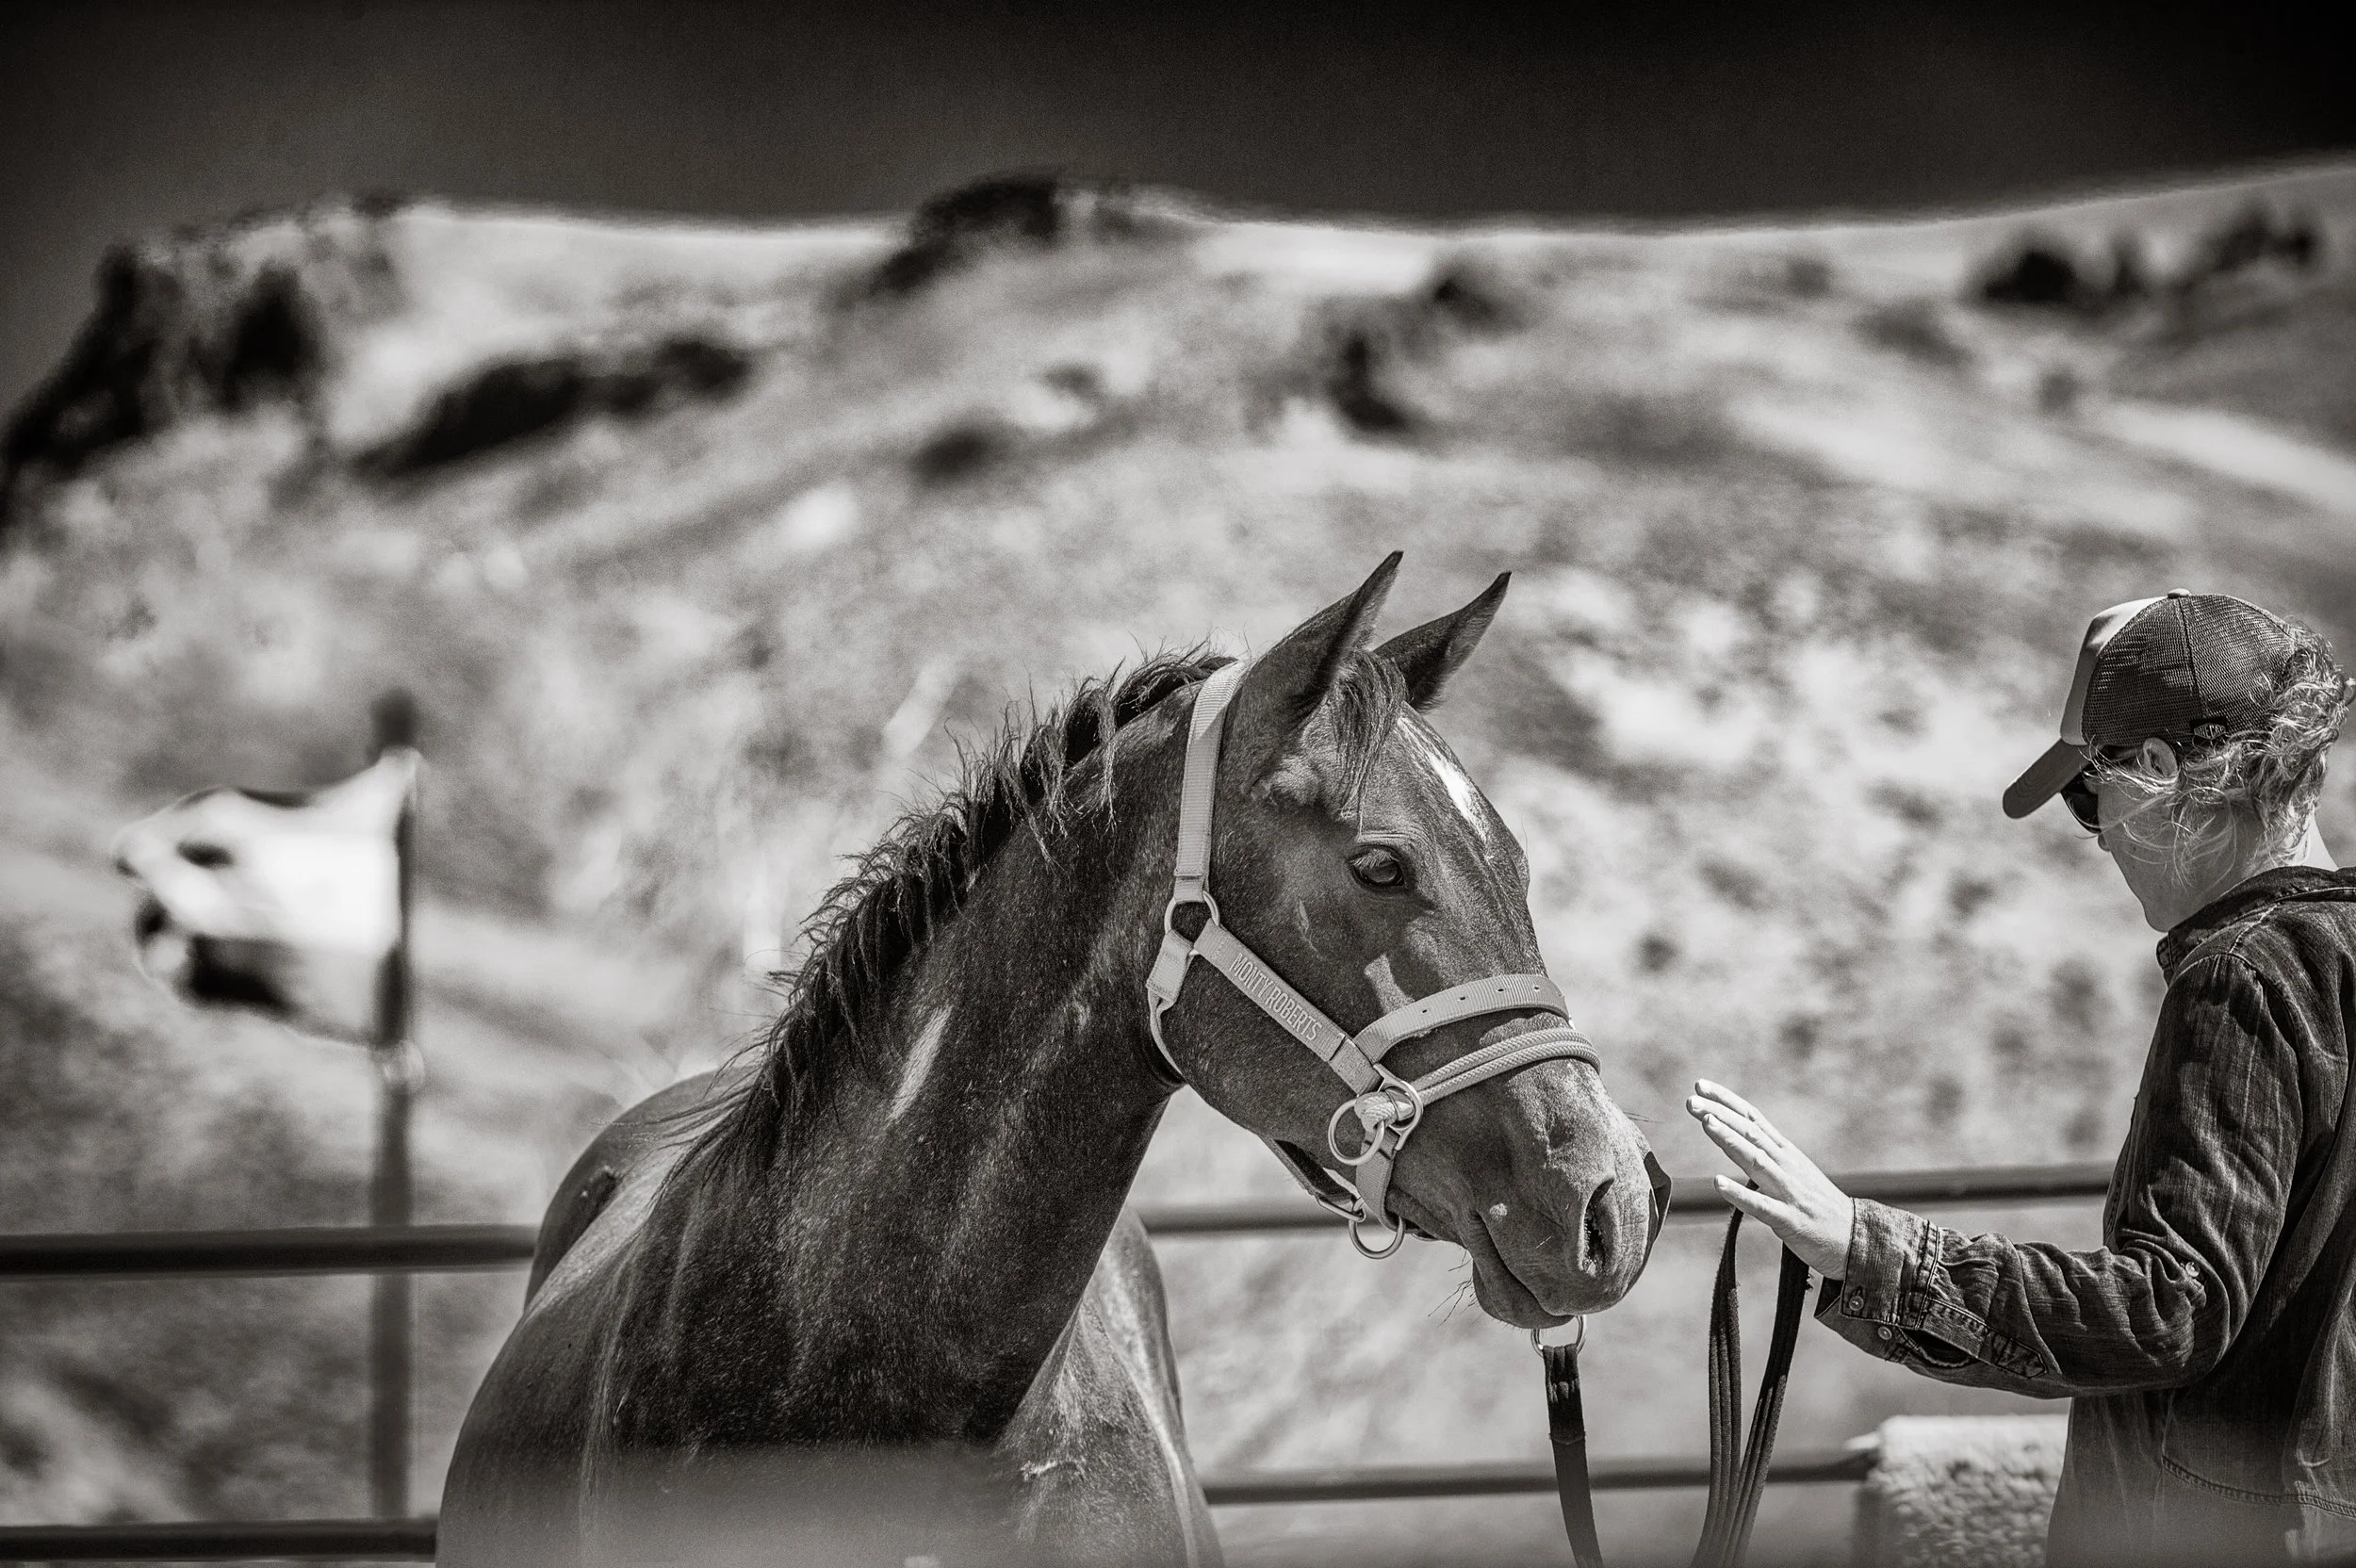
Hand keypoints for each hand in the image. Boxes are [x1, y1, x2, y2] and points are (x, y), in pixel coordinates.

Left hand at [1684, 1080, 1853, 1279]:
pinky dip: (1740, 1193)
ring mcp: (1788, 1191)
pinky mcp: (1789, 1220)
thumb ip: (1766, 1154)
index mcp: (1785, 1153)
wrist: (1856, 1238)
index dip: (1727, 1101)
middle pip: (1749, 1134)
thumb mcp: (1793, 1171)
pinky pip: (1762, 1206)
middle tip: (1691, 1100)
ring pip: (1755, 1160)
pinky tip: (1718, 1183)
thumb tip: (1733, 1137)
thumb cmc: (1818, 1205)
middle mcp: (1786, 1165)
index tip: (1700, 1085)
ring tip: (1706, 1122)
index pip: (1752, 1119)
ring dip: (1729, 1140)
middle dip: (1719, 1115)